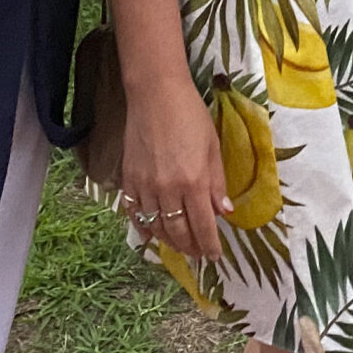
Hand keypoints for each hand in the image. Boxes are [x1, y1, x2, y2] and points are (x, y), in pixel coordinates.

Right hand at [119, 75, 234, 259]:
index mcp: (194, 182)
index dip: (209, 245)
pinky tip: (151, 235)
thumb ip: (217, 183)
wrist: (155, 95)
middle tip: (199, 255)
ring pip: (156, 227)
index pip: (203, 226)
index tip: (215, 256)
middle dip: (191, 248)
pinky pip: (134, 213)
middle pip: (179, 232)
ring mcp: (145, 187)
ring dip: (170, 242)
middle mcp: (168, 190)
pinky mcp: (128, 180)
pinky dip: (143, 227)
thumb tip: (224, 212)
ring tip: (180, 246)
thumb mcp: (213, 148)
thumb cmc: (191, 116)